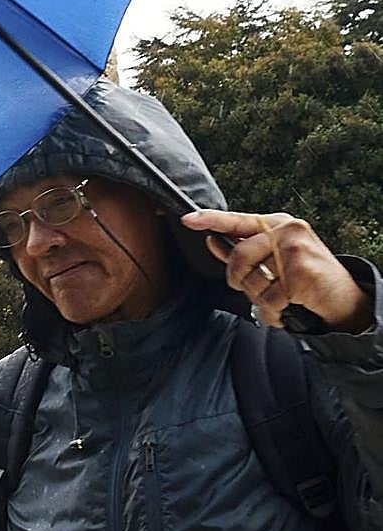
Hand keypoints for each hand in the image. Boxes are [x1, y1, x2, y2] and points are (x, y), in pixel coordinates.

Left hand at [181, 210, 372, 332]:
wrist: (342, 297)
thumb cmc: (304, 277)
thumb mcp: (273, 259)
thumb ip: (242, 251)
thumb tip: (211, 242)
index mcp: (277, 224)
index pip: (238, 220)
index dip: (211, 220)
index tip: (188, 219)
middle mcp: (287, 230)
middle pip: (238, 257)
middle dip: (239, 280)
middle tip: (257, 289)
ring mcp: (295, 249)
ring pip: (251, 281)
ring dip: (260, 299)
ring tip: (279, 297)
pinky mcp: (300, 271)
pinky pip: (269, 298)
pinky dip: (273, 311)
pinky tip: (288, 306)